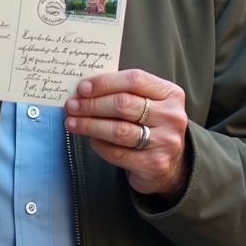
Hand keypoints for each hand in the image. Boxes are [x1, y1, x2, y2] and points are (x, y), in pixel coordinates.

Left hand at [64, 69, 189, 201]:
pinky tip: (91, 139)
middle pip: (123, 104)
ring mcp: (164, 142)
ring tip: (72, 122)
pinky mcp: (153, 164)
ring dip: (89, 125)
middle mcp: (171, 116)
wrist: (173, 165)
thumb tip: (85, 88)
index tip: (82, 87)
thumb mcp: (149, 103)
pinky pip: (117, 152)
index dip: (105, 82)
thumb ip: (125, 92)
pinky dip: (99, 144)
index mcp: (170, 94)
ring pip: (118, 130)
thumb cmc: (152, 125)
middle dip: (92, 104)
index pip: (134, 79)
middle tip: (72, 105)